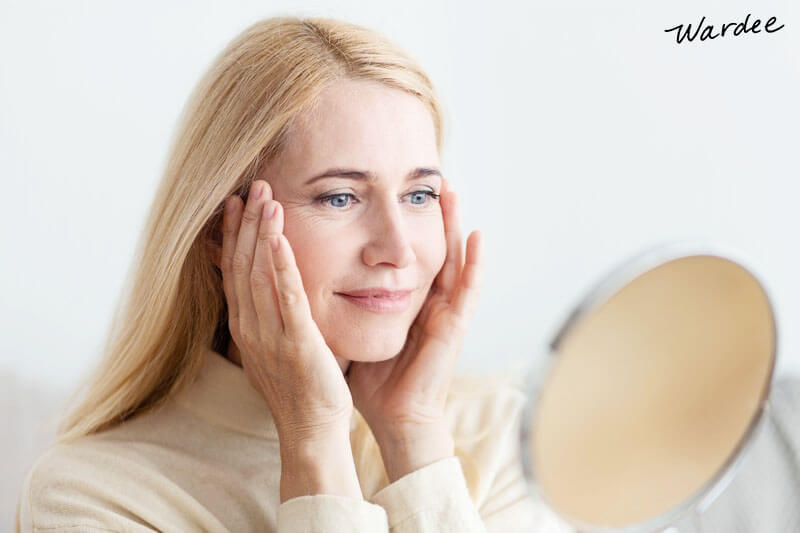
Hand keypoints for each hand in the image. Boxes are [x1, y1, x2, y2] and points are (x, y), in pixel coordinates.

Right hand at [219, 179, 352, 444]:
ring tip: (267, 198)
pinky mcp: (297, 343)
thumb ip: (269, 312)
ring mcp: (270, 335)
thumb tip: (268, 282)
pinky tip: (281, 239)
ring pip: (260, 274)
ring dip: (262, 234)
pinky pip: (287, 299)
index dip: (234, 234)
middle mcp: (250, 327)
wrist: (311, 428)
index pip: (234, 270)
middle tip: (254, 186)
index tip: (237, 202)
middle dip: (247, 224)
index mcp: (245, 325)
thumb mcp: (275, 344)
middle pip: (243, 264)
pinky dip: (282, 266)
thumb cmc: (300, 385)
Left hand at [345, 178, 483, 479]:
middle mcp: (428, 301)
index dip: (402, 222)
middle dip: (431, 213)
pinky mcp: (453, 327)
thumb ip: (339, 305)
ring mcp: (444, 312)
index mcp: (405, 301)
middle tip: (429, 177)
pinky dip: (475, 263)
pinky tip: (477, 236)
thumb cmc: (373, 377)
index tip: (392, 190)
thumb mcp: (353, 330)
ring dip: (454, 224)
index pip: (406, 253)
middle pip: (431, 247)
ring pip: (453, 259)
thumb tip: (306, 278)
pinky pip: (468, 290)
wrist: (392, 416)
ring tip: (451, 190)